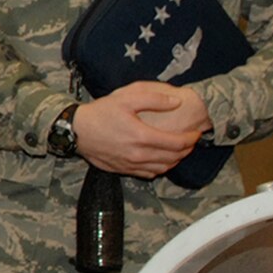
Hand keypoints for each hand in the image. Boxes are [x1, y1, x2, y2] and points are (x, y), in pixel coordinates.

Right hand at [72, 82, 210, 177]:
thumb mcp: (126, 98)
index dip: (191, 139)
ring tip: (179, 150)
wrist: (75, 130)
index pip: (177, 143)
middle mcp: (138, 154)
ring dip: (176, 160)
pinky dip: (160, 168)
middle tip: (191, 140)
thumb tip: (176, 102)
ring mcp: (130, 165)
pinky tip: (161, 159)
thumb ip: (154, 99)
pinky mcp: (122, 170)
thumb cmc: (101, 112)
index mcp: (141, 136)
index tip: (196, 132)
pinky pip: (149, 174)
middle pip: (173, 158)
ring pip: (163, 168)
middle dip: (187, 149)